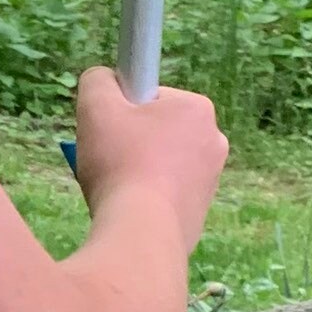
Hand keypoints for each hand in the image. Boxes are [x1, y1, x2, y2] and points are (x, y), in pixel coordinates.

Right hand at [73, 68, 227, 255]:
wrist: (141, 233)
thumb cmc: (120, 162)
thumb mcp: (96, 106)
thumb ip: (97, 80)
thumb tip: (102, 78)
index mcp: (197, 109)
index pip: (151, 99)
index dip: (123, 112)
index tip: (110, 132)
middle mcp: (215, 140)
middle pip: (156, 132)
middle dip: (131, 144)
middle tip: (107, 161)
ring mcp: (211, 180)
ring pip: (161, 165)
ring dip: (137, 172)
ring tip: (116, 189)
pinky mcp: (200, 212)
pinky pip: (165, 195)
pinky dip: (147, 199)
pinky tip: (129, 210)